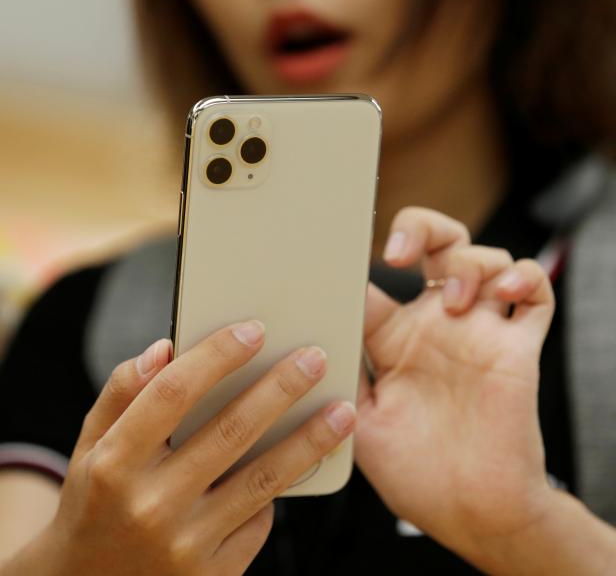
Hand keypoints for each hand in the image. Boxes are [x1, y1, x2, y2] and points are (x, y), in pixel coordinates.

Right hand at [4, 322, 353, 575]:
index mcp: (114, 462)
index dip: (217, 355)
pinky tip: (299, 464)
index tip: (254, 330)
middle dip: (281, 388)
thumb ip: (122, 392)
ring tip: (342, 411)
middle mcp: (150, 504)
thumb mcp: (91, 445)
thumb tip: (164, 348)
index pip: (173, 392)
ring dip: (310, 440)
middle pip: (231, 430)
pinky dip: (280, 488)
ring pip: (263, 479)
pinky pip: (260, 521)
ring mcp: (184, 545)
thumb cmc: (96, 503)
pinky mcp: (213, 575)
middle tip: (314, 358)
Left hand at [355, 208, 554, 561]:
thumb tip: (311, 337)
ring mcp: (478, 332)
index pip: (376, 282)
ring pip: (485, 259)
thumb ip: (344, 372)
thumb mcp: (360, 419)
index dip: (359, 260)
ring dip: (471, 262)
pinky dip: (526, 278)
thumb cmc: (416, 473)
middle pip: (435, 247)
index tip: (343, 250)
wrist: (471, 513)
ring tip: (455, 299)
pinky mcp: (517, 347)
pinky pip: (536, 294)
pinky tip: (504, 290)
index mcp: (394, 341)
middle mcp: (436, 327)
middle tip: (397, 251)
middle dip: (419, 229)